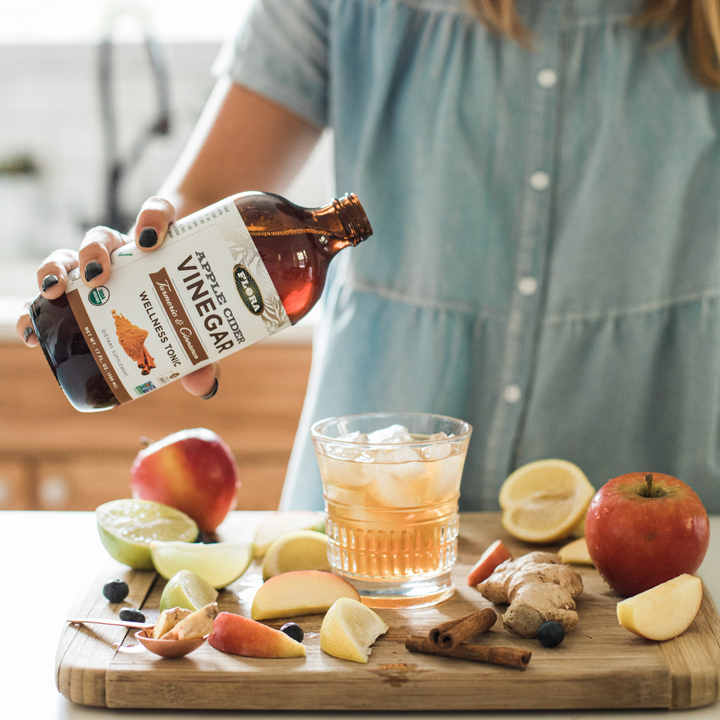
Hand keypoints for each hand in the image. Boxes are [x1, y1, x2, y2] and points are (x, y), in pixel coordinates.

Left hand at [15, 197, 219, 398]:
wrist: (218, 251)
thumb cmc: (191, 301)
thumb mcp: (191, 336)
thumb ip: (192, 362)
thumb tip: (204, 390)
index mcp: (107, 294)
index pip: (61, 298)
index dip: (37, 312)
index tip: (30, 335)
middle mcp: (113, 266)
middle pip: (70, 262)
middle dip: (57, 273)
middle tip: (61, 291)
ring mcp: (134, 241)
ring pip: (98, 236)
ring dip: (92, 251)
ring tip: (101, 271)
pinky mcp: (164, 219)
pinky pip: (154, 209)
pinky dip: (150, 219)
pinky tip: (150, 237)